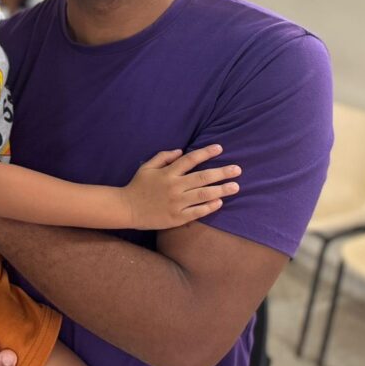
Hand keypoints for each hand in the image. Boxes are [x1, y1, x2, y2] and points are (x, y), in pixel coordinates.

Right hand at [122, 144, 240, 229]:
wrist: (127, 209)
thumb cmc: (138, 186)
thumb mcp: (147, 167)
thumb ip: (163, 157)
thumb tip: (181, 151)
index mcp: (167, 173)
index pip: (190, 160)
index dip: (205, 152)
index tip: (220, 148)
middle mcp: (174, 187)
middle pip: (202, 177)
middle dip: (221, 172)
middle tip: (237, 169)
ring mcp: (177, 203)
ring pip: (203, 195)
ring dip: (221, 190)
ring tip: (235, 186)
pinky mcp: (177, 217)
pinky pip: (197, 212)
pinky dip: (209, 207)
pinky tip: (220, 202)